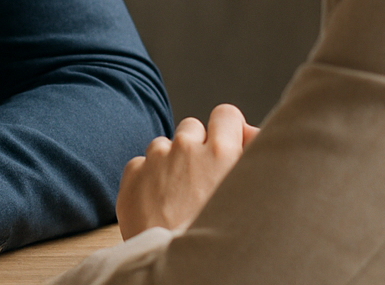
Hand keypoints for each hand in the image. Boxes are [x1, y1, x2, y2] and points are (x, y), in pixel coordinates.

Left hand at [116, 104, 258, 237]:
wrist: (183, 273)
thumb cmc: (223, 241)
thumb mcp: (252, 198)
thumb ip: (250, 159)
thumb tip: (248, 134)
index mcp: (223, 153)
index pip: (226, 114)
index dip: (226, 130)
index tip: (226, 146)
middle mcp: (188, 149)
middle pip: (192, 127)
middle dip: (196, 147)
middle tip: (201, 179)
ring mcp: (156, 160)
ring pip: (163, 145)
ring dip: (170, 163)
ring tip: (178, 199)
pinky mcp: (132, 176)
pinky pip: (140, 164)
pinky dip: (147, 179)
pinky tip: (158, 205)